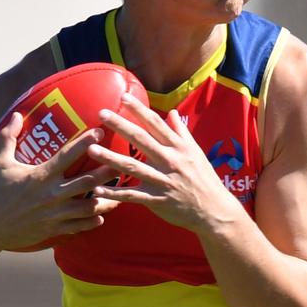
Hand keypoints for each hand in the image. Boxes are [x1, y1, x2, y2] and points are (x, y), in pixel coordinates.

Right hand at [0, 112, 119, 250]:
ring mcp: (55, 214)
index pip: (67, 156)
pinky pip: (79, 225)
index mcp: (40, 176)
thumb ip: (8, 137)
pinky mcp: (54, 229)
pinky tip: (101, 216)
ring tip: (120, 193)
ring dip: (106, 200)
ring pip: (89, 206)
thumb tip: (16, 114)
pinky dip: (92, 221)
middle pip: (88, 182)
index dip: (85, 143)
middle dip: (108, 172)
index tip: (99, 132)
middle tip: (125, 163)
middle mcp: (51, 194)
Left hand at [88, 93, 240, 233]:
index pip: (156, 124)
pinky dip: (115, 194)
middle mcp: (170, 161)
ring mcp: (163, 181)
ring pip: (133, 167)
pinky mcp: (157, 200)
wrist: (214, 210)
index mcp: (179, 148)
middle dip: (121, 125)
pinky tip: (98, 190)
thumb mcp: (196, 153)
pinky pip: (132, 196)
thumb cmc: (204, 179)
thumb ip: (182, 132)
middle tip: (101, 113)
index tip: (123, 97)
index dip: (139, 110)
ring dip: (110, 158)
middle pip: (142, 140)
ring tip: (92, 149)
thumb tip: (172, 113)